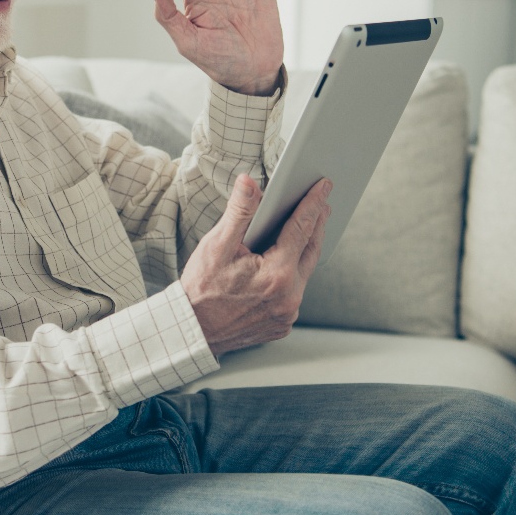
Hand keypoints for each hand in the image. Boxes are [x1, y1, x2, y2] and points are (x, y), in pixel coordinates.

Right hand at [180, 174, 330, 356]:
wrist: (191, 331)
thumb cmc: (201, 288)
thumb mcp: (217, 245)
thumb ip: (239, 212)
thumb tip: (249, 182)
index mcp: (277, 274)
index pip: (301, 229)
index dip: (313, 204)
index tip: (324, 187)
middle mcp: (289, 297)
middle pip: (311, 251)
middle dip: (318, 225)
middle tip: (324, 204)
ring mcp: (287, 314)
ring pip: (304, 274)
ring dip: (306, 250)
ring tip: (309, 229)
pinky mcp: (281, 325)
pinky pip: (294, 294)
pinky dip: (293, 276)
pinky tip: (288, 263)